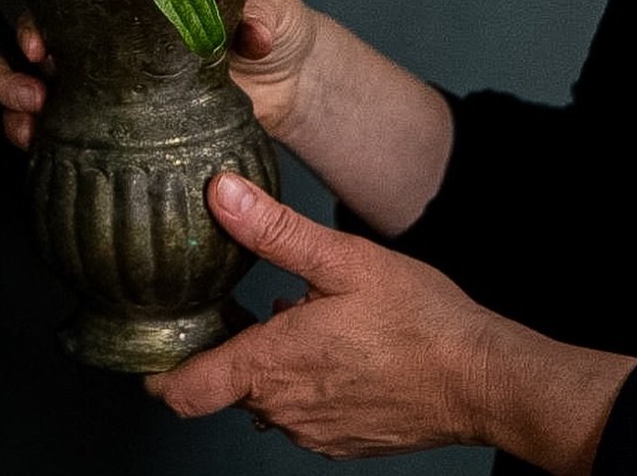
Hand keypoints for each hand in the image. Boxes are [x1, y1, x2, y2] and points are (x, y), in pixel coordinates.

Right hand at [0, 0, 317, 149]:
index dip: (36, 23)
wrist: (292, 83)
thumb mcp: (267, 12)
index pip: (64, 4)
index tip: (39, 45)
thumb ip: (255, 17)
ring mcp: (111, 93)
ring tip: (29, 129)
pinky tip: (39, 155)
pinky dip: (41, 148)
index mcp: (131, 6)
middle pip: (35, 54)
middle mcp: (110, 46)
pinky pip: (67, 142)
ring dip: (19, 113)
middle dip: (13, 74)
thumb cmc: (270, 27)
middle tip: (30, 93)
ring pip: (39, 98)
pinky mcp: (122, 135)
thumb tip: (250, 36)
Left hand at [145, 172, 493, 458]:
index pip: (184, 391)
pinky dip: (308, 380)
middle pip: (227, 384)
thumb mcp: (343, 259)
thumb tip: (221, 194)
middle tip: (252, 298)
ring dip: (274, 360)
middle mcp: (285, 409)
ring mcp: (315, 433)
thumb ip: (274, 230)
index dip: (159, 370)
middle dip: (234, 345)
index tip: (154, 342)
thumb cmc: (418, 319)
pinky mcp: (344, 442)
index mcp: (272, 365)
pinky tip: (340, 344)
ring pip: (268, 396)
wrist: (482, 379)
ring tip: (307, 314)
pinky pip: (304, 411)